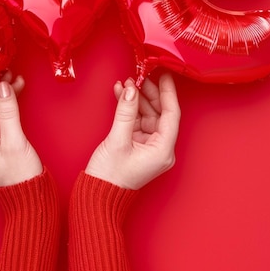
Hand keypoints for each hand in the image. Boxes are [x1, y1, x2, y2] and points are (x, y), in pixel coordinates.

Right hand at [85, 73, 180, 189]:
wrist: (98, 195)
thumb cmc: (110, 176)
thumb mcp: (118, 140)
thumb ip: (126, 112)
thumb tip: (132, 90)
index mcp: (163, 150)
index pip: (171, 114)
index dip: (168, 92)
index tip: (164, 75)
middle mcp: (160, 149)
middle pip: (160, 113)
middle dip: (149, 94)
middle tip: (140, 76)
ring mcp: (149, 147)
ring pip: (148, 115)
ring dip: (137, 100)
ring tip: (125, 84)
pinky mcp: (138, 146)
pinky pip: (138, 122)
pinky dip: (130, 109)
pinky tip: (122, 96)